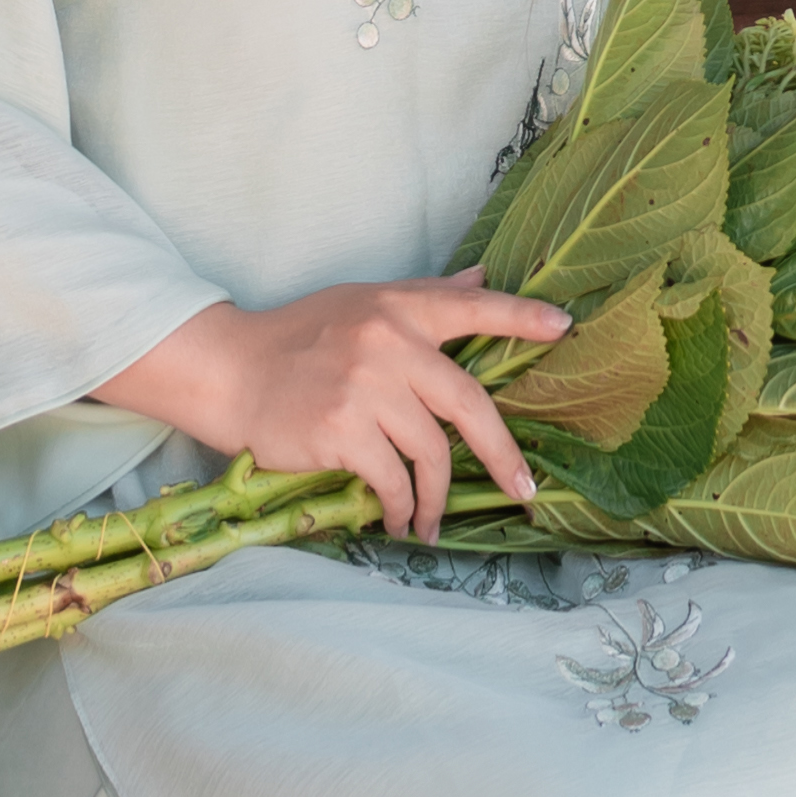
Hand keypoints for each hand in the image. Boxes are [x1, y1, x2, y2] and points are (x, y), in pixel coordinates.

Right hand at [99, 273, 568, 539]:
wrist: (230, 371)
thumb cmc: (300, 336)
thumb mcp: (364, 302)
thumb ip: (427, 296)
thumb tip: (482, 276)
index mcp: (398, 308)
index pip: (472, 306)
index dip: (522, 317)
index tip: (564, 328)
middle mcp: (388, 344)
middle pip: (468, 404)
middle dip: (503, 454)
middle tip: (524, 489)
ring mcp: (365, 389)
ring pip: (430, 452)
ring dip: (438, 495)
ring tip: (432, 520)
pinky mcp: (340, 431)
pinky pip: (391, 479)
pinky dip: (402, 506)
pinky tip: (400, 520)